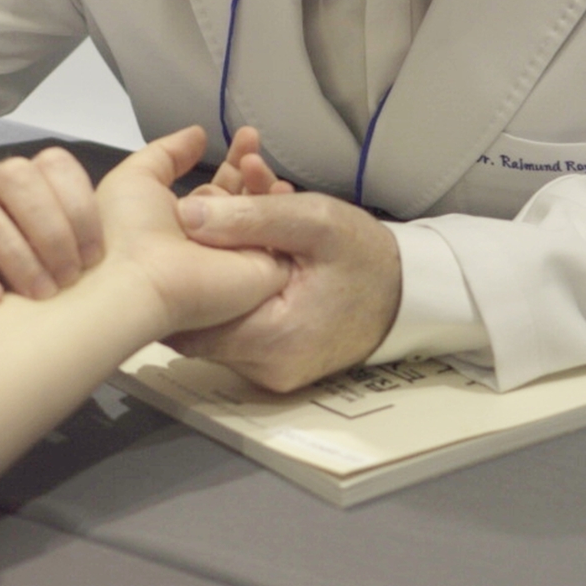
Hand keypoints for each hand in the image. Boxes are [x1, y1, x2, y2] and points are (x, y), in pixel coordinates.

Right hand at [0, 146, 102, 329]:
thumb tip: (141, 246)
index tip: (98, 258)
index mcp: (17, 190)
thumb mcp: (40, 258)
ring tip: (39, 295)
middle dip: (51, 226)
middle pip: (14, 176)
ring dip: (13, 250)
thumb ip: (80, 246)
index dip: (81, 205)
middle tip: (69, 279)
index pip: (54, 165)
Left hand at [94, 126, 291, 333]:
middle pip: (244, 201)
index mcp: (185, 224)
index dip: (232, 163)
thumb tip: (197, 135)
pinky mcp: (260, 276)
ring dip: (265, 181)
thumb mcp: (138, 177)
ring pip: (264, 216)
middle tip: (251, 137)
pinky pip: (280, 238)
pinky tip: (280, 182)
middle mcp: (212, 241)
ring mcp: (237, 259)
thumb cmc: (126, 229)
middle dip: (250, 166)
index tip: (243, 138)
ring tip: (257, 153)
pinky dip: (281, 210)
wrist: (137, 280)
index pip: (219, 190)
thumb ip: (168, 153)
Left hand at [167, 189, 401, 392]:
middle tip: (208, 215)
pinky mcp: (272, 363)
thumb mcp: (314, 221)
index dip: (175, 276)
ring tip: (230, 221)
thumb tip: (187, 215)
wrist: (409, 293)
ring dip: (215, 271)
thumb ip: (251, 217)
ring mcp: (268, 370)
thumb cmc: (366, 256)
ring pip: (216, 320)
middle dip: (197, 262)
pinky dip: (235, 288)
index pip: (187, 322)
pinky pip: (237, 325)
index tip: (175, 233)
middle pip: (198, 320)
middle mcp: (265, 367)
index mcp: (274, 338)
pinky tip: (246, 249)